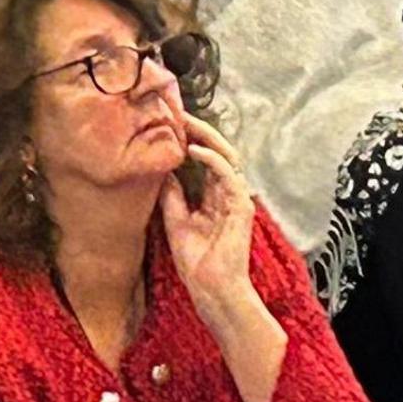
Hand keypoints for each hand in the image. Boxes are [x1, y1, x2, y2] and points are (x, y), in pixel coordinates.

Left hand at [158, 118, 261, 317]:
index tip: (167, 123)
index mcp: (214, 195)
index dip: (188, 139)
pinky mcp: (242, 207)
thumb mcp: (174, 219)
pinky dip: (213, 160)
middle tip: (175, 112)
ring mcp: (237, 198)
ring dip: (205, 137)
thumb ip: (171, 194)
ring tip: (184, 122)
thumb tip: (160, 168)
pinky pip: (229, 175)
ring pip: (226, 155)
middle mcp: (228, 192)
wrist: (211, 289)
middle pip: (216, 150)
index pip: (204, 157)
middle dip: (197, 130)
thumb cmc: (196, 260)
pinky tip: (194, 150)